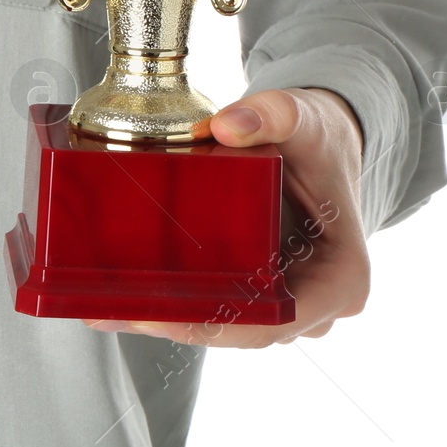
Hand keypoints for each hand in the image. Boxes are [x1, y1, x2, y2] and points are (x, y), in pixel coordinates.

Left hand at [83, 86, 369, 347]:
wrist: (324, 140)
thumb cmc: (319, 136)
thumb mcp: (302, 116)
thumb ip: (271, 114)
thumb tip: (225, 125)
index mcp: (341, 278)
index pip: (274, 320)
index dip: (214, 324)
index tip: (158, 313)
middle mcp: (318, 303)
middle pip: (242, 331)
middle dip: (176, 324)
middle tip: (112, 307)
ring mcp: (288, 301)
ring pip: (226, 324)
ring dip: (169, 318)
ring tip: (105, 304)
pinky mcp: (260, 290)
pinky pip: (219, 306)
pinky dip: (176, 301)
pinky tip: (123, 294)